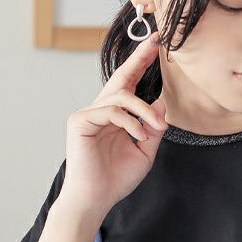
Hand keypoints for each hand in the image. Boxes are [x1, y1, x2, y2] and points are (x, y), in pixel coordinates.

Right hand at [60, 30, 168, 218]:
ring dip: (145, 110)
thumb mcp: (145, 152)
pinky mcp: (80, 121)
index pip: (129, 86)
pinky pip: (111, 111)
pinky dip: (130, 122)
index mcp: (115, 117)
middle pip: (120, 78)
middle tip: (155, 43)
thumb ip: (152, 127)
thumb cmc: (116, 179)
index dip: (141, 65)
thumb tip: (162, 102)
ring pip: (121, 96)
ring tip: (156, 127)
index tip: (157, 48)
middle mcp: (100, 111)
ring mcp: (88, 114)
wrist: (96, 199)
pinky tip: (138, 136)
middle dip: (139, 59)